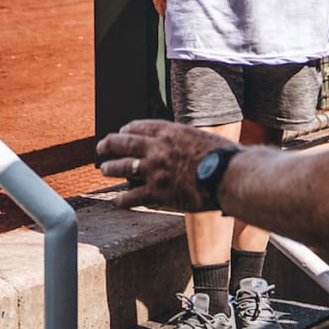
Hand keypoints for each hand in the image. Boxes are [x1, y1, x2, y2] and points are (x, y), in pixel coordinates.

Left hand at [96, 119, 230, 211]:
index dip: (127, 130)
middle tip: (101, 148)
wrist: (227, 175)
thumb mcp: (202, 138)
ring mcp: (154, 170)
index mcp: (169, 131)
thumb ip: (187, 140)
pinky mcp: (156, 192)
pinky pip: (132, 195)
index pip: (140, 127)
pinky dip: (122, 198)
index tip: (121, 132)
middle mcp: (157, 148)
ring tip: (105, 171)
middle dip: (109, 145)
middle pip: (124, 144)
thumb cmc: (223, 157)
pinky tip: (117, 201)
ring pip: (123, 168)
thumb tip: (185, 145)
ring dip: (111, 169)